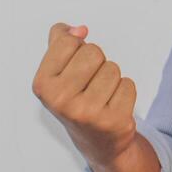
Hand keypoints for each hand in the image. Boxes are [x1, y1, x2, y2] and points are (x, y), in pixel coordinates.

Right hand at [32, 22, 138, 167]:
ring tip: (102, 95)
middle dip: (96, 62)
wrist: (97, 141)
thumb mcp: (58, 70)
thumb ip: (61, 42)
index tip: (72, 66)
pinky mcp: (113, 121)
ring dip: (111, 77)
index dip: (76, 48)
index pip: (68, 41)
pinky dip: (125, 91)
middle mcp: (60, 101)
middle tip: (90, 83)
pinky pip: (128, 84)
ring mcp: (87, 113)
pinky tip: (113, 105)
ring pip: (112, 68)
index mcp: (42, 85)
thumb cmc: (76, 98)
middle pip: (93, 52)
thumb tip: (80, 29)